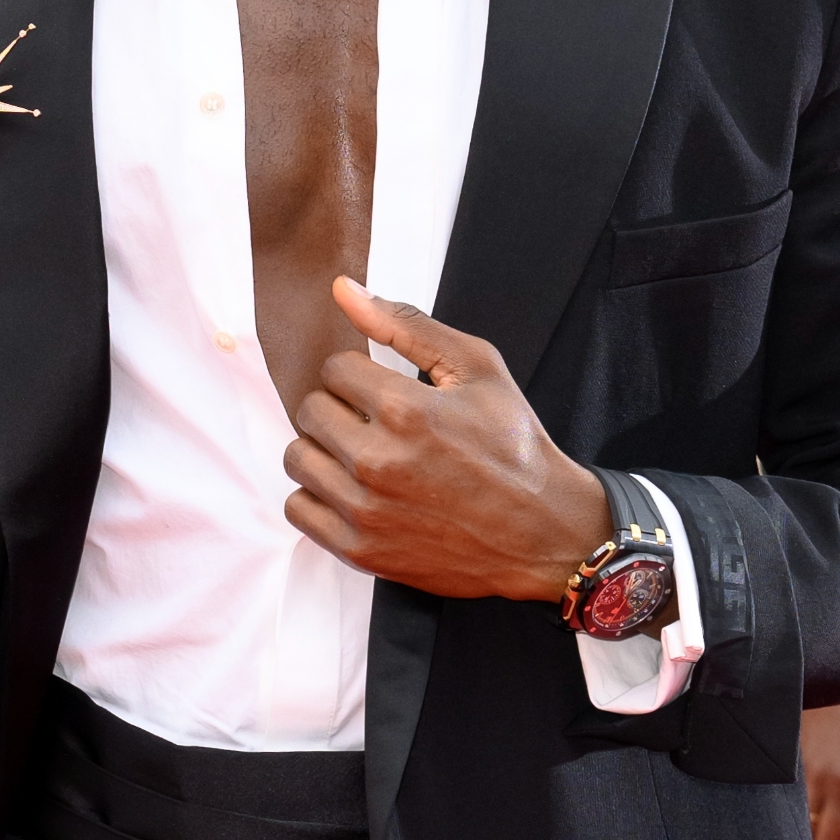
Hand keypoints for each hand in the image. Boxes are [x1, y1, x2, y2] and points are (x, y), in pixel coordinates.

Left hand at [283, 283, 605, 602]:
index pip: (334, 369)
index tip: (383, 391)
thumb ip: (406, 324)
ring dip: (324, 451)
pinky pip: (297, 509)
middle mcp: (378, 461)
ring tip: (363, 456)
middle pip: (309, 411)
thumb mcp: (477, 367)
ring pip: (297, 459)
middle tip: (375, 423)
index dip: (359, 373)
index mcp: (406, 409)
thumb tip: (343, 289)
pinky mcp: (360, 550)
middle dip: (339, 408)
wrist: (542, 531)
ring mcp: (366, 511)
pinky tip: (354, 490)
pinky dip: (318, 497)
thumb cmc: (514, 446)